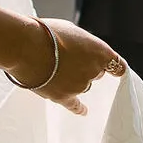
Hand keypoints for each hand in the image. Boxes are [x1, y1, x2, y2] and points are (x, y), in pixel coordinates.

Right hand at [10, 17, 124, 109]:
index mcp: (100, 52)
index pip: (117, 64)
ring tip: (53, 68)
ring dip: (73, 79)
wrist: (25, 46)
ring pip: (82, 85)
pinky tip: (83, 111)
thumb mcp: (72, 30)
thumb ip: (83, 44)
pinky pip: (76, 106)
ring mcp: (80, 86)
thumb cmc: (47, 33)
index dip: (115, 67)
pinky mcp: (64, 97)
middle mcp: (94, 71)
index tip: (115, 70)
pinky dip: (79, 109)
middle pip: (96, 73)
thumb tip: (80, 51)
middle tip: (67, 59)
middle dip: (86, 68)